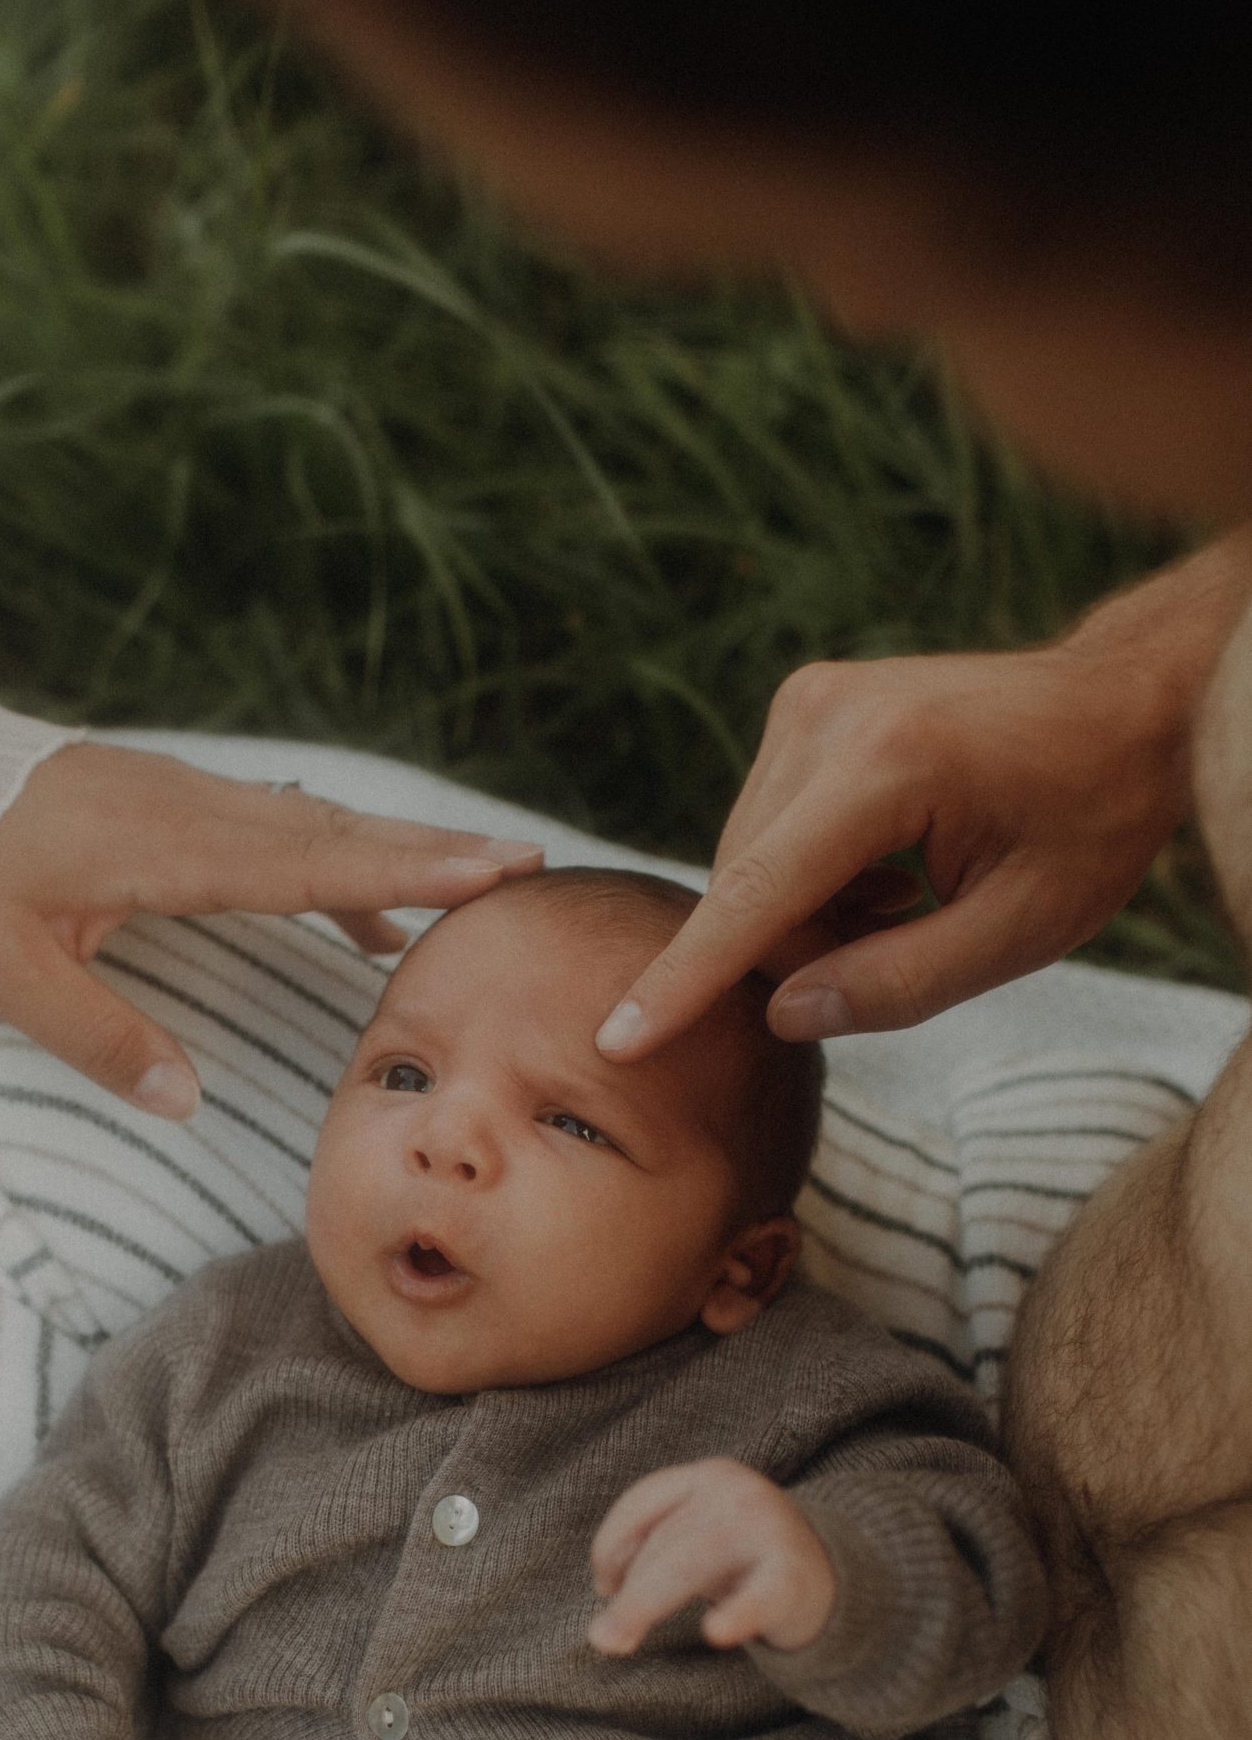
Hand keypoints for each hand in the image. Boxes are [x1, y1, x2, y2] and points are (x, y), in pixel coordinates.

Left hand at [0, 744, 543, 1110]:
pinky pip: (270, 823)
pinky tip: (354, 895)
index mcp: (166, 849)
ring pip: (309, 822)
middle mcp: (190, 809)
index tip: (495, 874)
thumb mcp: (3, 968)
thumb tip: (188, 1103)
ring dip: (390, 850)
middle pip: (335, 832)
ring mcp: (179, 793)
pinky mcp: (162, 793)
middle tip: (529, 865)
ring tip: (470, 882)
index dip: (410, 872)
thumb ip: (99, 1037)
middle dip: (434, 853)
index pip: (313, 864)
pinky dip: (330, 854)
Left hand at [589, 1460, 834, 1656]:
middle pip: (664, 1541)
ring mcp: (769, 1531)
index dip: (610, 1545)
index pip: (642, 1502)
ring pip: (690, 1566)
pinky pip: (760, 1597)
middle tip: (602, 1637)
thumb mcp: (697, 1535)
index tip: (604, 1586)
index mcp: (710, 1476)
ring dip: (645, 1605)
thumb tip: (603, 1600)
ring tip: (618, 1641)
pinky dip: (738, 1614)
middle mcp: (739, 1493)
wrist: (829, 1575)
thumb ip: (651, 1550)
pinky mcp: (794, 1576)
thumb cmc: (743, 1557)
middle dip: (627, 1591)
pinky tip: (716, 1632)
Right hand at [594, 636, 1189, 1055]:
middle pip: (748, 884)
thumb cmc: (1092, 818)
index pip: (759, 894)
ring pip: (747, 861)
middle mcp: (828, 714)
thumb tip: (782, 1013)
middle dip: (798, 949)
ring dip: (805, 912)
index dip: (687, 980)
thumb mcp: (1025, 928)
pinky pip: (764, 826)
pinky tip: (886, 873)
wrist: (1123, 702)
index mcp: (890, 764)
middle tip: (901, 947)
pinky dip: (807, 874)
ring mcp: (810, 698)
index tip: (616, 1040)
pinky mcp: (804, 701)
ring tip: (904, 902)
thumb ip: (901, 984)